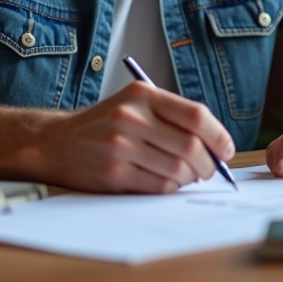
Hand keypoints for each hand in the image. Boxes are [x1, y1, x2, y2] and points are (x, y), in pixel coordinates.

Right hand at [31, 82, 234, 192]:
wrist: (56, 142)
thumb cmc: (104, 124)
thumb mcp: (134, 104)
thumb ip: (171, 116)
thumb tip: (215, 144)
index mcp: (142, 94)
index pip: (196, 115)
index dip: (219, 135)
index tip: (226, 149)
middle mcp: (131, 117)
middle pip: (190, 146)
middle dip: (208, 163)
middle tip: (209, 169)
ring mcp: (121, 146)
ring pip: (178, 169)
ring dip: (190, 178)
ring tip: (187, 176)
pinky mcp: (114, 173)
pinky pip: (159, 186)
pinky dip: (171, 187)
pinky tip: (167, 182)